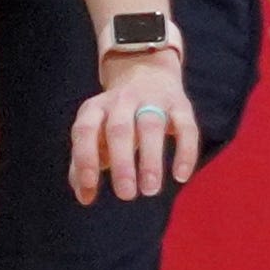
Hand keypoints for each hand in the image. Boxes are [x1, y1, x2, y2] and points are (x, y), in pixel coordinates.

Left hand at [69, 46, 200, 205]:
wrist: (147, 72)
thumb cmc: (115, 117)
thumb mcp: (96, 134)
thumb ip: (84, 164)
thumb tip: (84, 197)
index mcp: (96, 108)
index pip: (85, 131)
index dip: (85, 157)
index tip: (89, 186)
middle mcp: (122, 101)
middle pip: (120, 129)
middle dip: (122, 163)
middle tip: (126, 195)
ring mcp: (153, 100)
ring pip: (151, 126)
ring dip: (151, 159)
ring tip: (150, 189)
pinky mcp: (180, 105)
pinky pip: (186, 127)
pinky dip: (185, 151)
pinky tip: (181, 176)